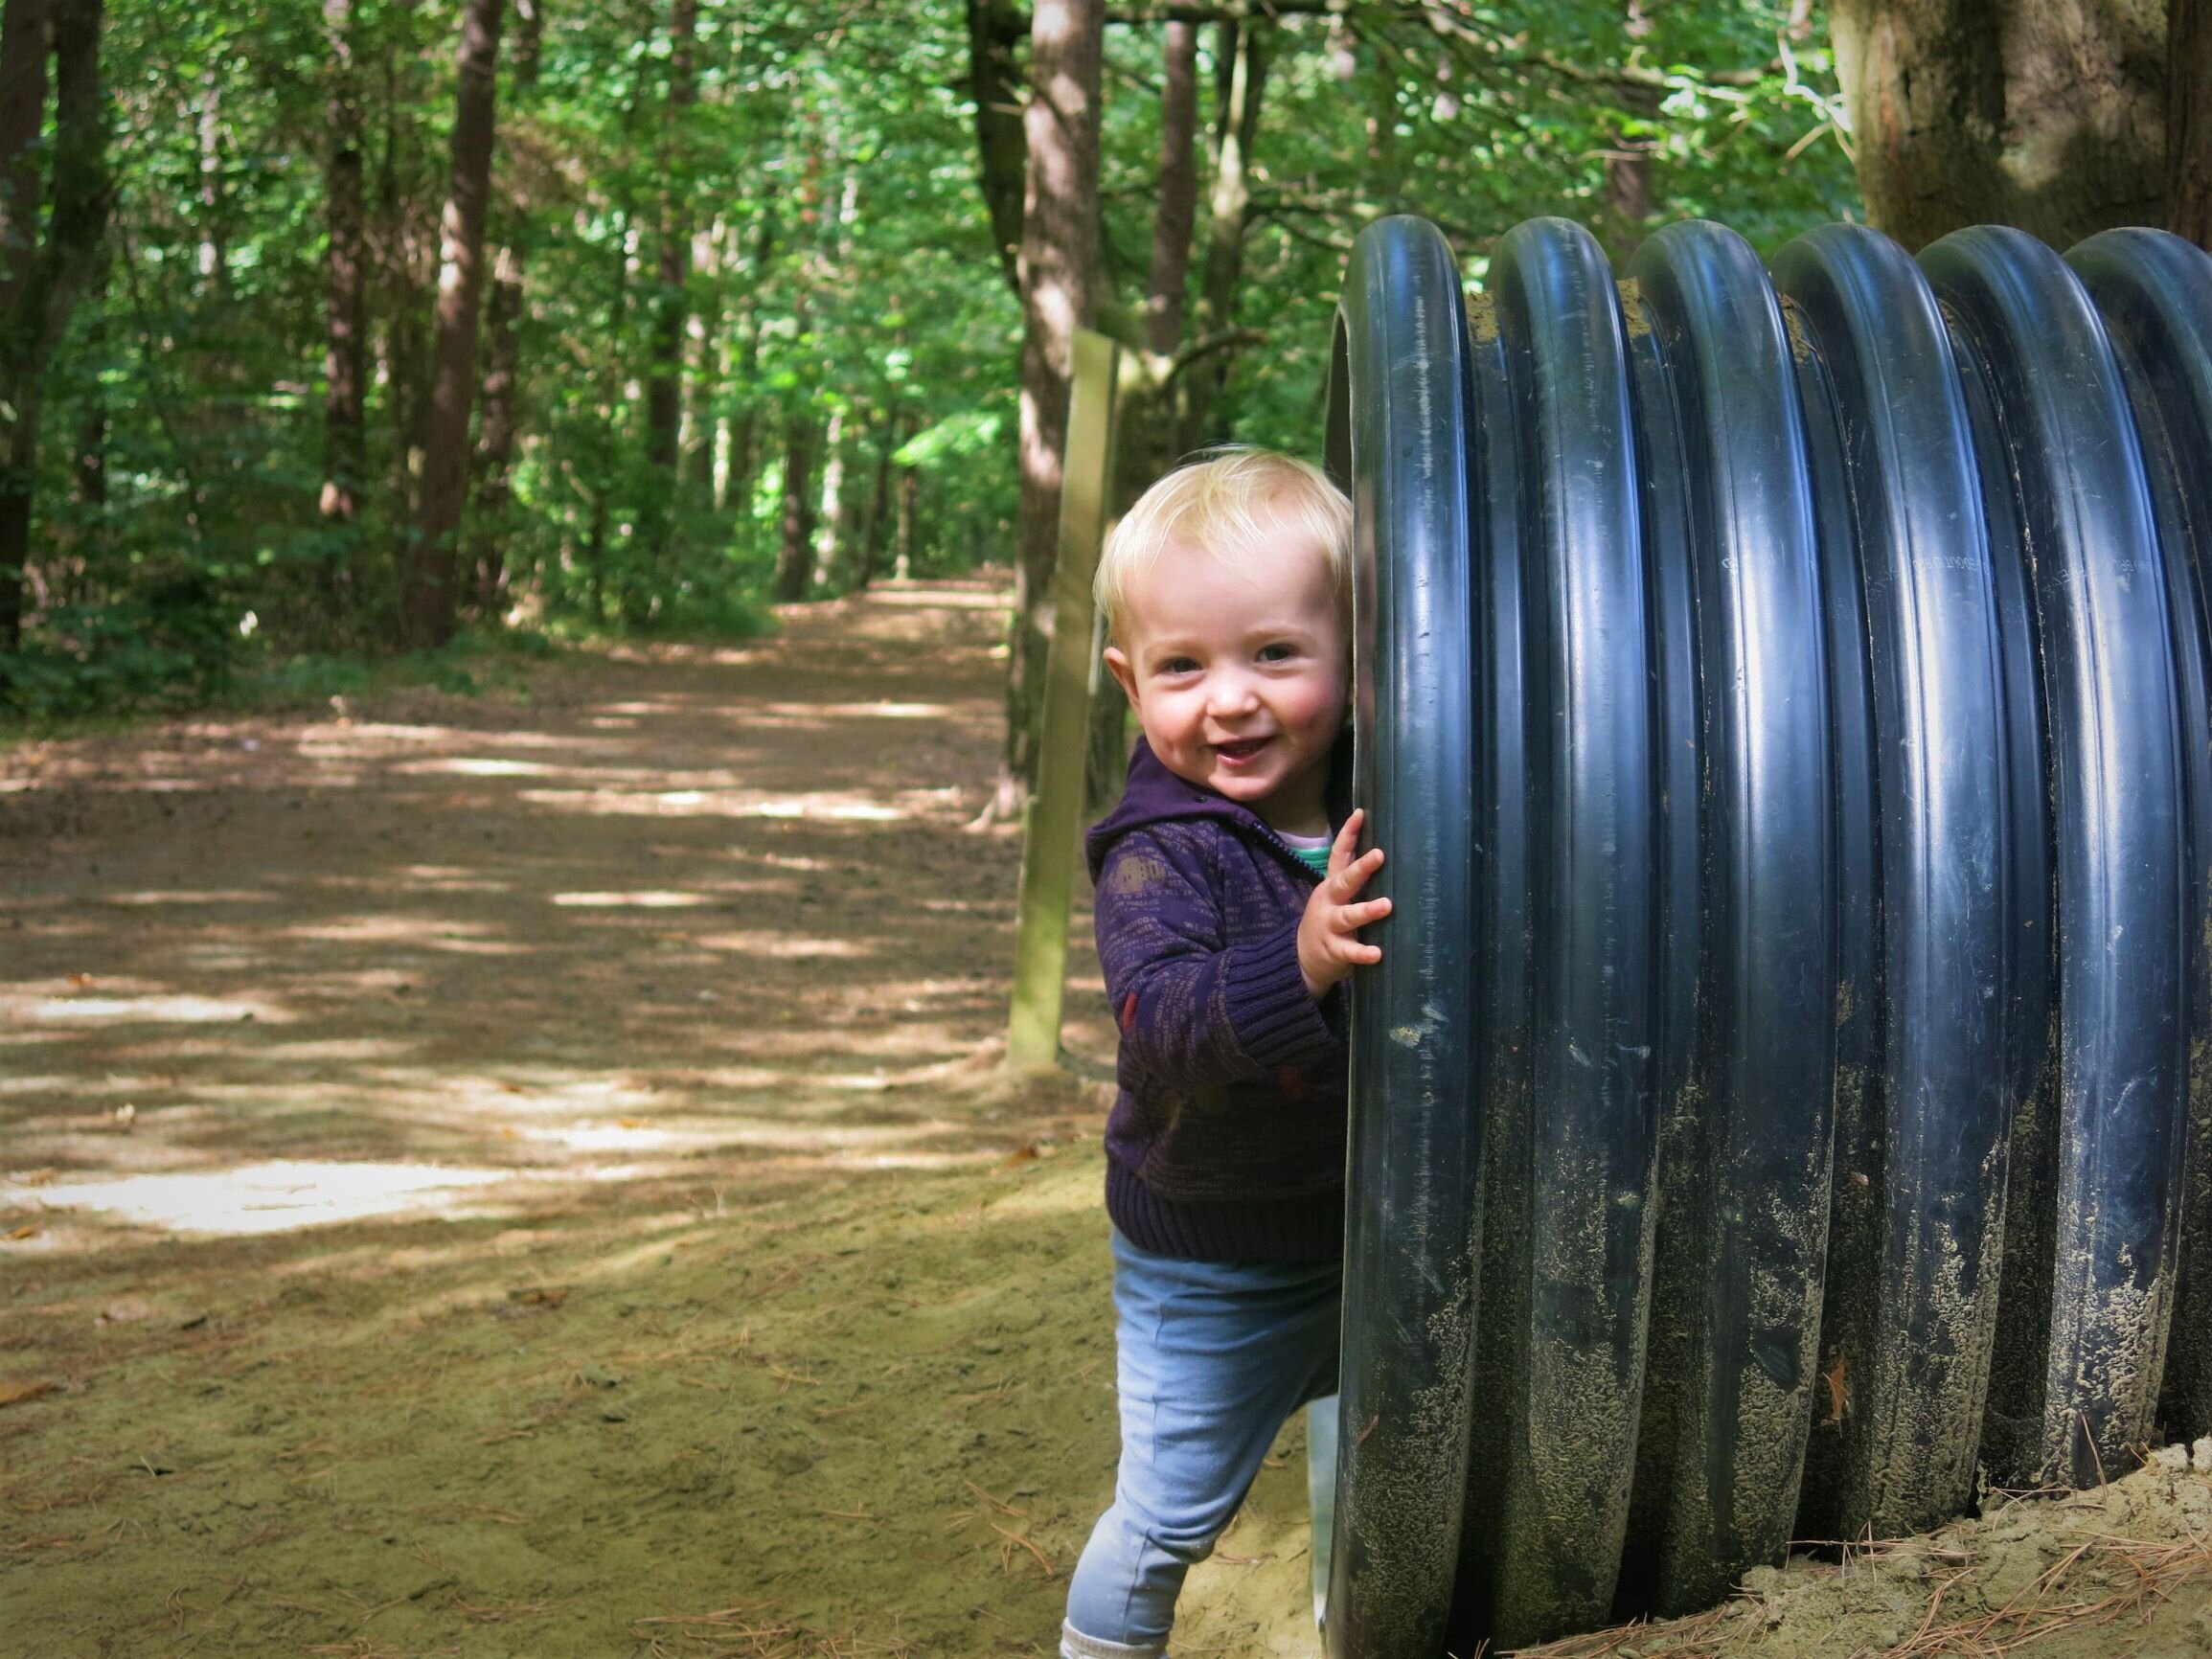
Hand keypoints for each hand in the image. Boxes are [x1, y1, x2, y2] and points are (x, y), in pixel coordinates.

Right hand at [1298, 808, 1389, 997]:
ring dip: (1366, 910)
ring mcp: (1330, 926)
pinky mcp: (1334, 950)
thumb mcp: (1335, 896)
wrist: (1300, 957)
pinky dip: (1363, 953)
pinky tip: (1377, 953)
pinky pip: (1349, 951)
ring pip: (1348, 916)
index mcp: (1331, 886)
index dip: (1348, 834)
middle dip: (1361, 868)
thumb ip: (1354, 880)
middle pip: (1343, 882)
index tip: (1360, 813)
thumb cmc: (1329, 921)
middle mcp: (1329, 902)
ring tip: (1386, 906)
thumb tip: (1387, 854)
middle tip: (1379, 855)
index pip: (1338, 855)